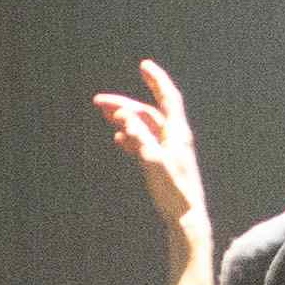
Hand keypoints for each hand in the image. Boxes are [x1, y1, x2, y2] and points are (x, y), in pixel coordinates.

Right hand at [91, 58, 209, 232]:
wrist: (186, 218)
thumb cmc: (173, 191)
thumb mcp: (152, 159)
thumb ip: (138, 135)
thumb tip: (124, 113)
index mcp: (177, 133)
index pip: (168, 98)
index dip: (156, 80)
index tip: (144, 66)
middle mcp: (175, 138)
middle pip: (148, 113)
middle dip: (124, 105)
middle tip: (98, 101)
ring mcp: (168, 151)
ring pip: (144, 128)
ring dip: (125, 120)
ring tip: (104, 114)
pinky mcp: (163, 164)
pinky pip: (144, 144)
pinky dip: (131, 138)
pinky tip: (118, 139)